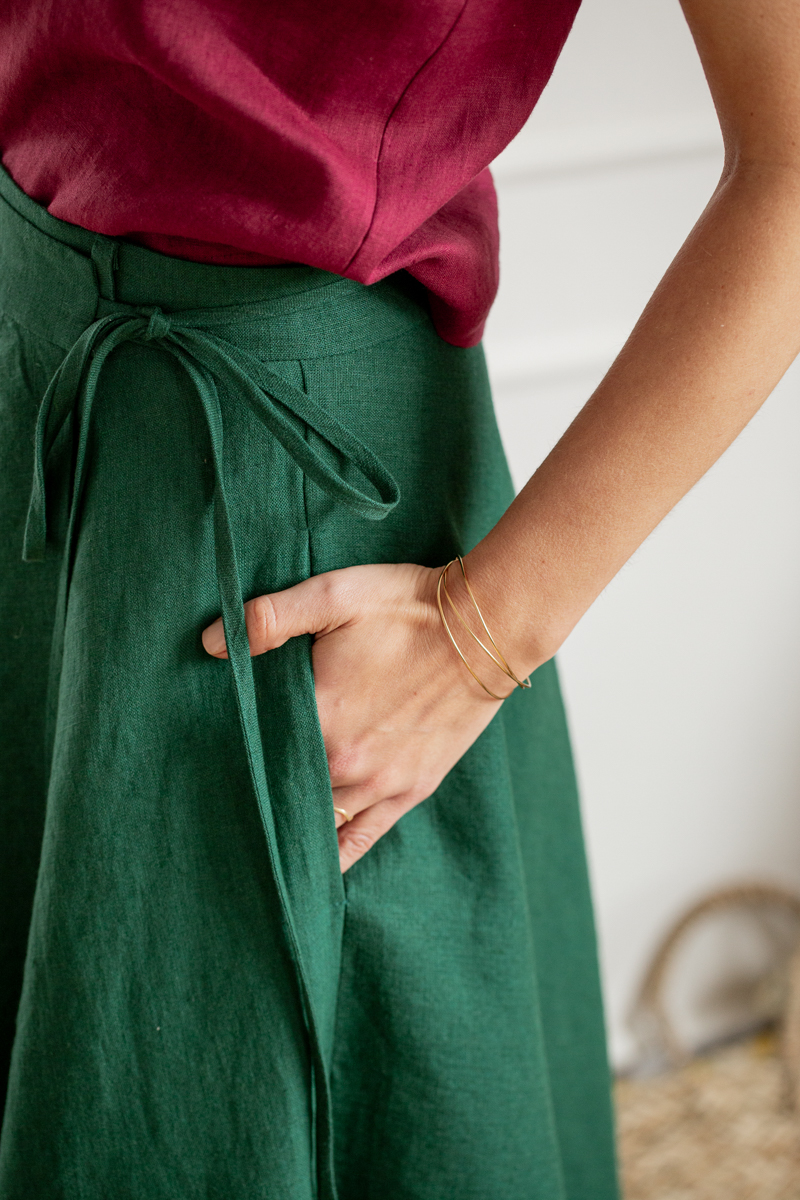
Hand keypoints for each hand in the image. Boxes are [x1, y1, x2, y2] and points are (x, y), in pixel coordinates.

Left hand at [201, 562, 513, 871]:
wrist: (487, 627)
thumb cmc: (408, 607)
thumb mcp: (334, 594)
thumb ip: (269, 618)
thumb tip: (211, 644)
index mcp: (321, 717)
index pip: (255, 752)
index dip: (228, 757)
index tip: (198, 764)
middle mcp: (347, 763)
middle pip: (281, 795)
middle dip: (251, 798)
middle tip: (211, 809)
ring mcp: (381, 784)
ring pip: (318, 825)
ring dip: (287, 831)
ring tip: (251, 841)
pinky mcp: (411, 790)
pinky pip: (362, 839)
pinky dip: (334, 857)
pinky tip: (309, 871)